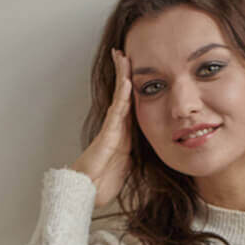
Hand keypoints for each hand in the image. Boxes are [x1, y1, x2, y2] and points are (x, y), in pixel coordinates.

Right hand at [71, 48, 134, 208]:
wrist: (88, 193)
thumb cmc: (105, 182)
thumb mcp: (130, 166)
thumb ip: (139, 155)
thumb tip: (156, 151)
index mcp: (124, 134)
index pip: (131, 105)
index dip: (134, 87)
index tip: (139, 70)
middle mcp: (117, 128)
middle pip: (122, 95)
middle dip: (124, 73)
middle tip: (125, 52)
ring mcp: (111, 130)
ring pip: (118, 98)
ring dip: (121, 77)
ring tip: (123, 57)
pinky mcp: (107, 136)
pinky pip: (116, 113)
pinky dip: (122, 97)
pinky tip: (127, 82)